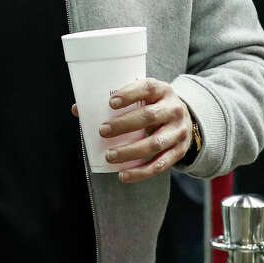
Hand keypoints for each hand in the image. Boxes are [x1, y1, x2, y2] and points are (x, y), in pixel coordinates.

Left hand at [72, 78, 196, 182]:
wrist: (186, 120)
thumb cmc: (154, 105)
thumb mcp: (142, 96)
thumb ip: (114, 101)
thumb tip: (77, 109)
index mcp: (162, 90)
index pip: (147, 88)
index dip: (129, 94)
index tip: (110, 103)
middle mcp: (174, 109)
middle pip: (149, 117)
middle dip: (124, 125)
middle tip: (102, 131)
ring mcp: (178, 132)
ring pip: (154, 143)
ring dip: (130, 152)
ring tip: (109, 155)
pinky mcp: (179, 151)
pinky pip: (160, 164)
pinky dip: (140, 172)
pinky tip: (123, 175)